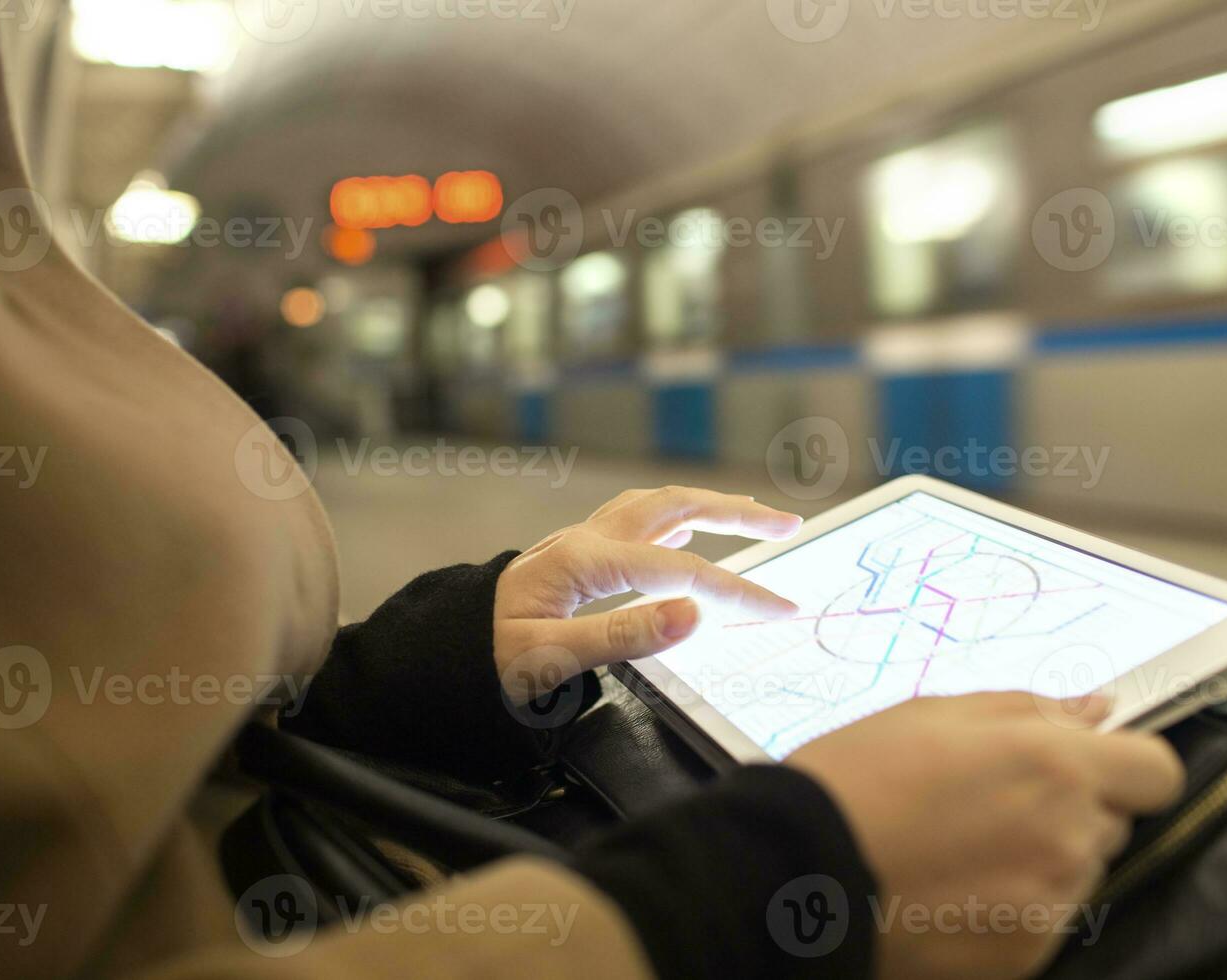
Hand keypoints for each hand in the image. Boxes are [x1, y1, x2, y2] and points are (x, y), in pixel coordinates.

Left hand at [493, 486, 801, 702]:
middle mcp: (587, 538)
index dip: (737, 591)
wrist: (439, 647)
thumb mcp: (549, 660)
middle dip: (737, 513)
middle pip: (676, 507)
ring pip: (657, 504)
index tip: (781, 609)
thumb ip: (623, 636)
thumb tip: (695, 615)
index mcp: (586, 562)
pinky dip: (676, 515)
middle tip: (788, 525)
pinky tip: (689, 527)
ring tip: (753, 515)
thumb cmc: (486, 656)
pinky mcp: (577, 551)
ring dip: (709, 505)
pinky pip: (638, 518)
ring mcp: (581, 539)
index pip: (683, 572)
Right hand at [787, 693, 1184, 979]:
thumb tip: (1095, 709)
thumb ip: (1028, 709)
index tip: (1084, 762)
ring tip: (961, 844)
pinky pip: (1048, 915)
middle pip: (1113, 820)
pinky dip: (1016, 901)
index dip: (1124, 762)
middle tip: (989, 798)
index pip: (1156, 770)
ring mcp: (1051, 902)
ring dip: (1043, 853)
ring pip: (1080, 869)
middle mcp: (1069, 837)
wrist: (797, 871)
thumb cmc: (857, 776)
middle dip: (1070, 805)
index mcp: (1054, 765)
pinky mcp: (1027, 952)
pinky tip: (954, 885)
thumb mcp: (933, 713)